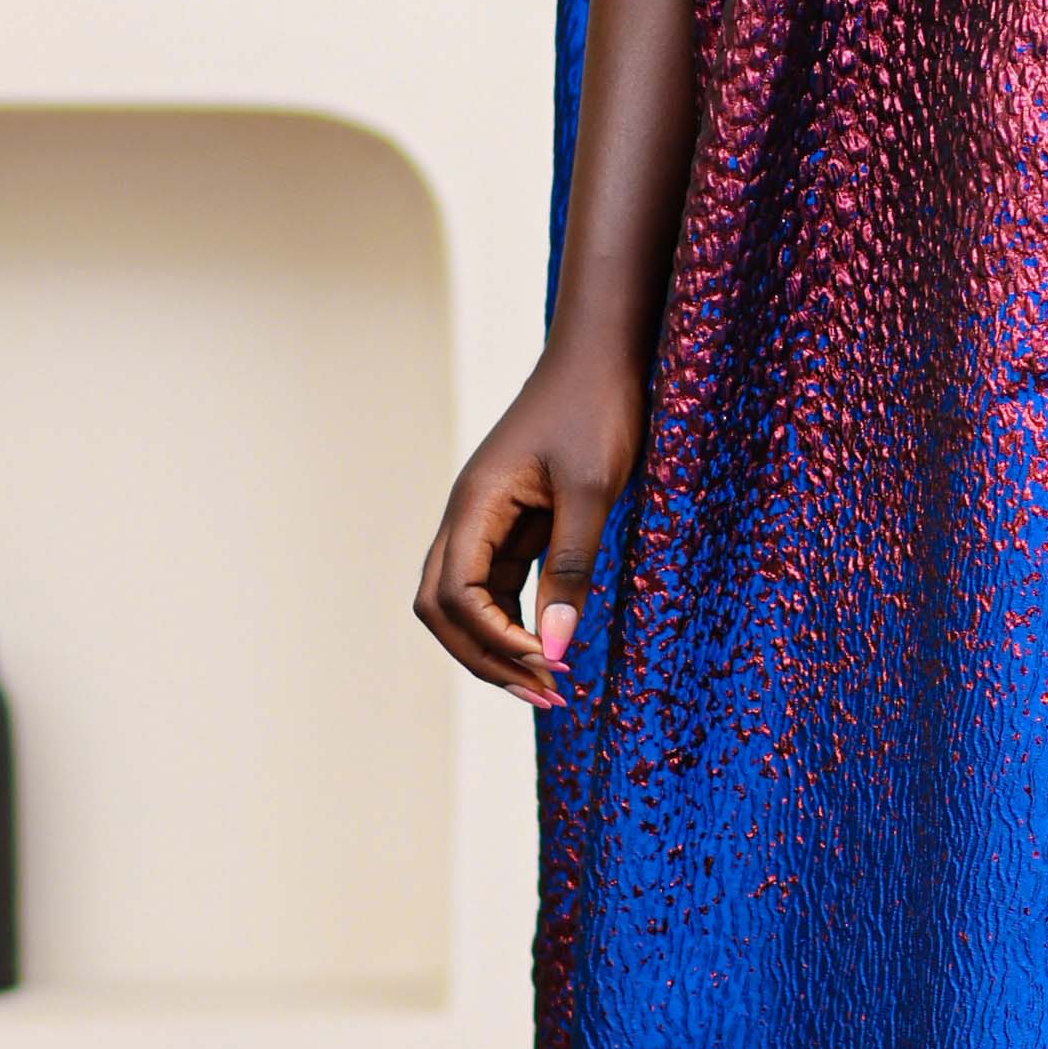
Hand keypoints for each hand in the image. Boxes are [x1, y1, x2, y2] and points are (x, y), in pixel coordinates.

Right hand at [415, 336, 643, 701]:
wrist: (603, 353)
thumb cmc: (598, 408)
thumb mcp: (593, 489)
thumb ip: (572, 567)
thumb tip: (557, 648)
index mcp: (474, 504)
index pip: (455, 596)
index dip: (495, 641)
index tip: (551, 664)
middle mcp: (467, 517)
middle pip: (443, 609)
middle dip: (486, 658)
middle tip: (548, 695)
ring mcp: (485, 521)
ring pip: (466, 603)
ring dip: (500, 648)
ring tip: (552, 685)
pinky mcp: (512, 524)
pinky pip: (496, 586)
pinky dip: (516, 623)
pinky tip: (553, 646)